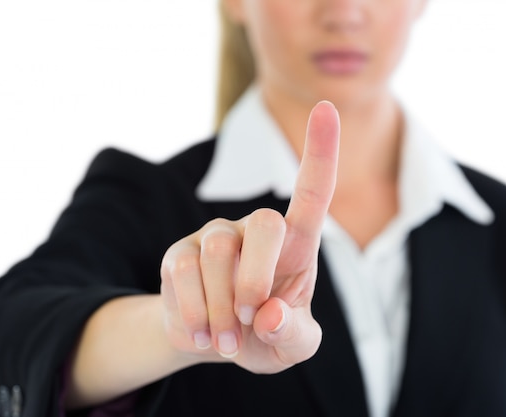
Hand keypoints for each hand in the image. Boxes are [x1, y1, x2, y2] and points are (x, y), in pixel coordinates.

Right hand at [160, 101, 339, 372]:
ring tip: (226, 339)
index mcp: (296, 245)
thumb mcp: (293, 346)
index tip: (327, 106)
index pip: (312, 191)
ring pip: (218, 255)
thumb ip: (293, 334)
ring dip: (222, 310)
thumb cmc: (266, 333)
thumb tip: (266, 315)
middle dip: (256, 277)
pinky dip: (195, 314)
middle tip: (250, 315)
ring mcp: (214, 237)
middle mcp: (255, 229)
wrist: (217, 345)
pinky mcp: (179, 253)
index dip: (321, 151)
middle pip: (263, 224)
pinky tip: (202, 334)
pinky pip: (181, 273)